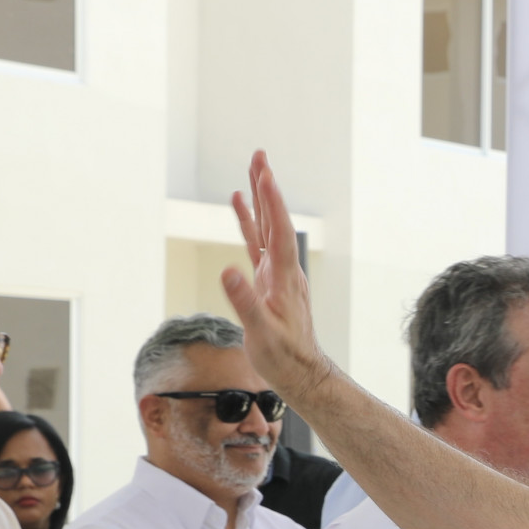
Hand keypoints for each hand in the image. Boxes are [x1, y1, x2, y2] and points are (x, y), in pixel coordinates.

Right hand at [224, 152, 331, 401]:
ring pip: (266, 228)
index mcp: (284, 277)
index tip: (264, 173)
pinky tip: (240, 206)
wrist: (299, 372)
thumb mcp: (261, 332)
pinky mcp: (268, 281)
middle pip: (274, 220)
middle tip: (260, 156)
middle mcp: (283, 270)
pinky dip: (249, 223)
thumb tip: (228, 271)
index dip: (271, 202)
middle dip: (267, 188)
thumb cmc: (283, 356)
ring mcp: (277, 274)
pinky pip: (257, 244)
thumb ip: (245, 302)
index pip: (278, 231)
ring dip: (259, 200)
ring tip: (252, 171)